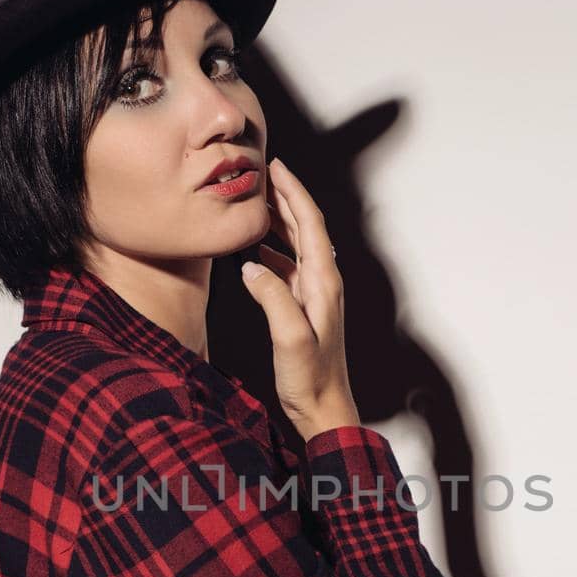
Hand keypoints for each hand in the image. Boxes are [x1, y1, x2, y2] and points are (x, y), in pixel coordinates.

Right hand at [241, 156, 359, 441]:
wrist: (325, 410)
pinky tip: (255, 253)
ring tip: (255, 203)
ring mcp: (314, 296)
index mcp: (323, 283)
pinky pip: (288, 268)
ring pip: (296, 245)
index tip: (276, 165)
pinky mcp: (304, 309)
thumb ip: (273, 298)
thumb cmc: (312, 379)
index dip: (293, 191)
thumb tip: (251, 266)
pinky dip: (272, 252)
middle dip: (284, 197)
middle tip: (261, 174)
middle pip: (305, 227)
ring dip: (278, 222)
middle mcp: (322, 284)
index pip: (310, 223)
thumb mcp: (291, 338)